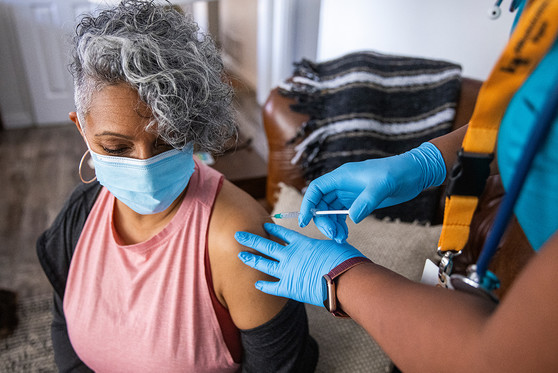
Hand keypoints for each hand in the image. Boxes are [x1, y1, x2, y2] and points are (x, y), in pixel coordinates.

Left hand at [235, 223, 365, 306]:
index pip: (282, 234)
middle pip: (265, 245)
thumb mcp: (334, 245)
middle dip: (251, 239)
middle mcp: (290, 255)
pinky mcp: (289, 288)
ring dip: (251, 259)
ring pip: (263, 264)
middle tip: (238, 235)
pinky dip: (263, 285)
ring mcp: (287, 271)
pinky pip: (272, 287)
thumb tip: (329, 245)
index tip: (264, 226)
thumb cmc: (344, 261)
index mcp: (302, 243)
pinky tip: (256, 284)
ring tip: (240, 255)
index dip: (272, 230)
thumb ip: (324, 245)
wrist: (344, 280)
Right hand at [299, 142, 445, 241]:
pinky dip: (340, 225)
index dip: (308, 204)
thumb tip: (351, 218)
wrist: (413, 172)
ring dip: (331, 225)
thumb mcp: (382, 186)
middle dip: (322, 221)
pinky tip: (345, 235)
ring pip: (330, 211)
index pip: (316, 189)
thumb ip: (366, 201)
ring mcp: (349, 193)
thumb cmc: (397, 173)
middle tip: (333, 235)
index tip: (305, 221)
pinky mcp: (357, 201)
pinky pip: (341, 214)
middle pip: (320, 203)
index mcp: (342, 176)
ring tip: (341, 239)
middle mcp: (342, 184)